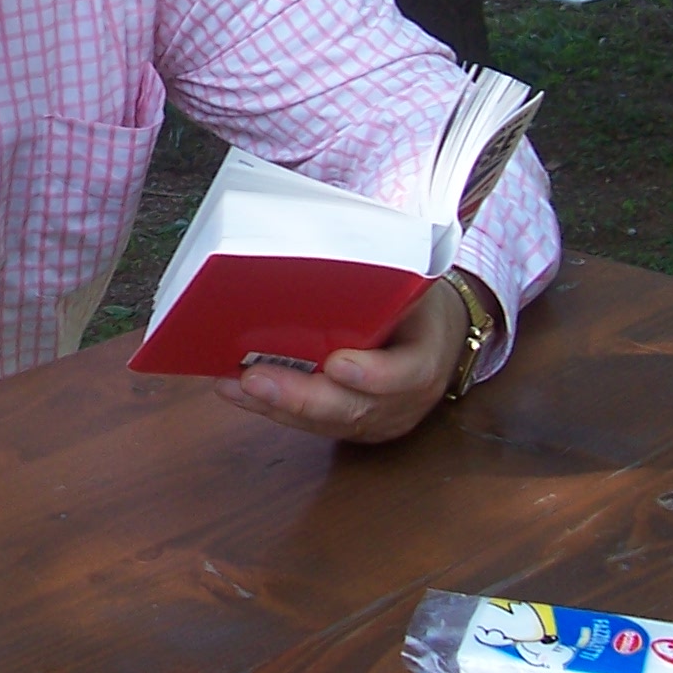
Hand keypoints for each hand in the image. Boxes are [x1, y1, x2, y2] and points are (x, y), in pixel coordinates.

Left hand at [213, 275, 471, 443]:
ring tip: (233, 385)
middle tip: (255, 377)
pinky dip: (272, 408)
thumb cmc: (417, 304)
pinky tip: (236, 390)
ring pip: (325, 423)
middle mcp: (404, 402)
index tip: (337, 364)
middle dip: (300, 397)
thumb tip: (323, 246)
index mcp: (426, 359)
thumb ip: (384, 280)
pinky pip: (311, 426)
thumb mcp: (415, 286)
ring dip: (274, 405)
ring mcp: (378, 421)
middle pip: (353, 409)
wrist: (439, 340)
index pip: (405, 375)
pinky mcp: (352, 427)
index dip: (372, 376)